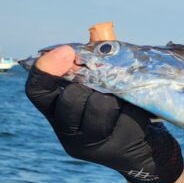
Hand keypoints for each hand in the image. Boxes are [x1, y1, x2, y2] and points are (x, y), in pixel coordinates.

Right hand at [26, 47, 183, 182]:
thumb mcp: (106, 86)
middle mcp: (67, 133)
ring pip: (98, 107)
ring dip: (112, 96)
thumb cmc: (123, 111)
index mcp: (57, 113)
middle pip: (69, 99)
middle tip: (104, 84)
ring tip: (121, 100)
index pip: (36, 92)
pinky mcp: (114, 150)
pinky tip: (135, 113)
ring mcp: (90, 145)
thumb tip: (99, 30)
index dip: (45, 70)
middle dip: (89, 84)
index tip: (66, 52)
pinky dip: (131, 108)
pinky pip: (123, 117)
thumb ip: (97, 61)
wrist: (147, 152)